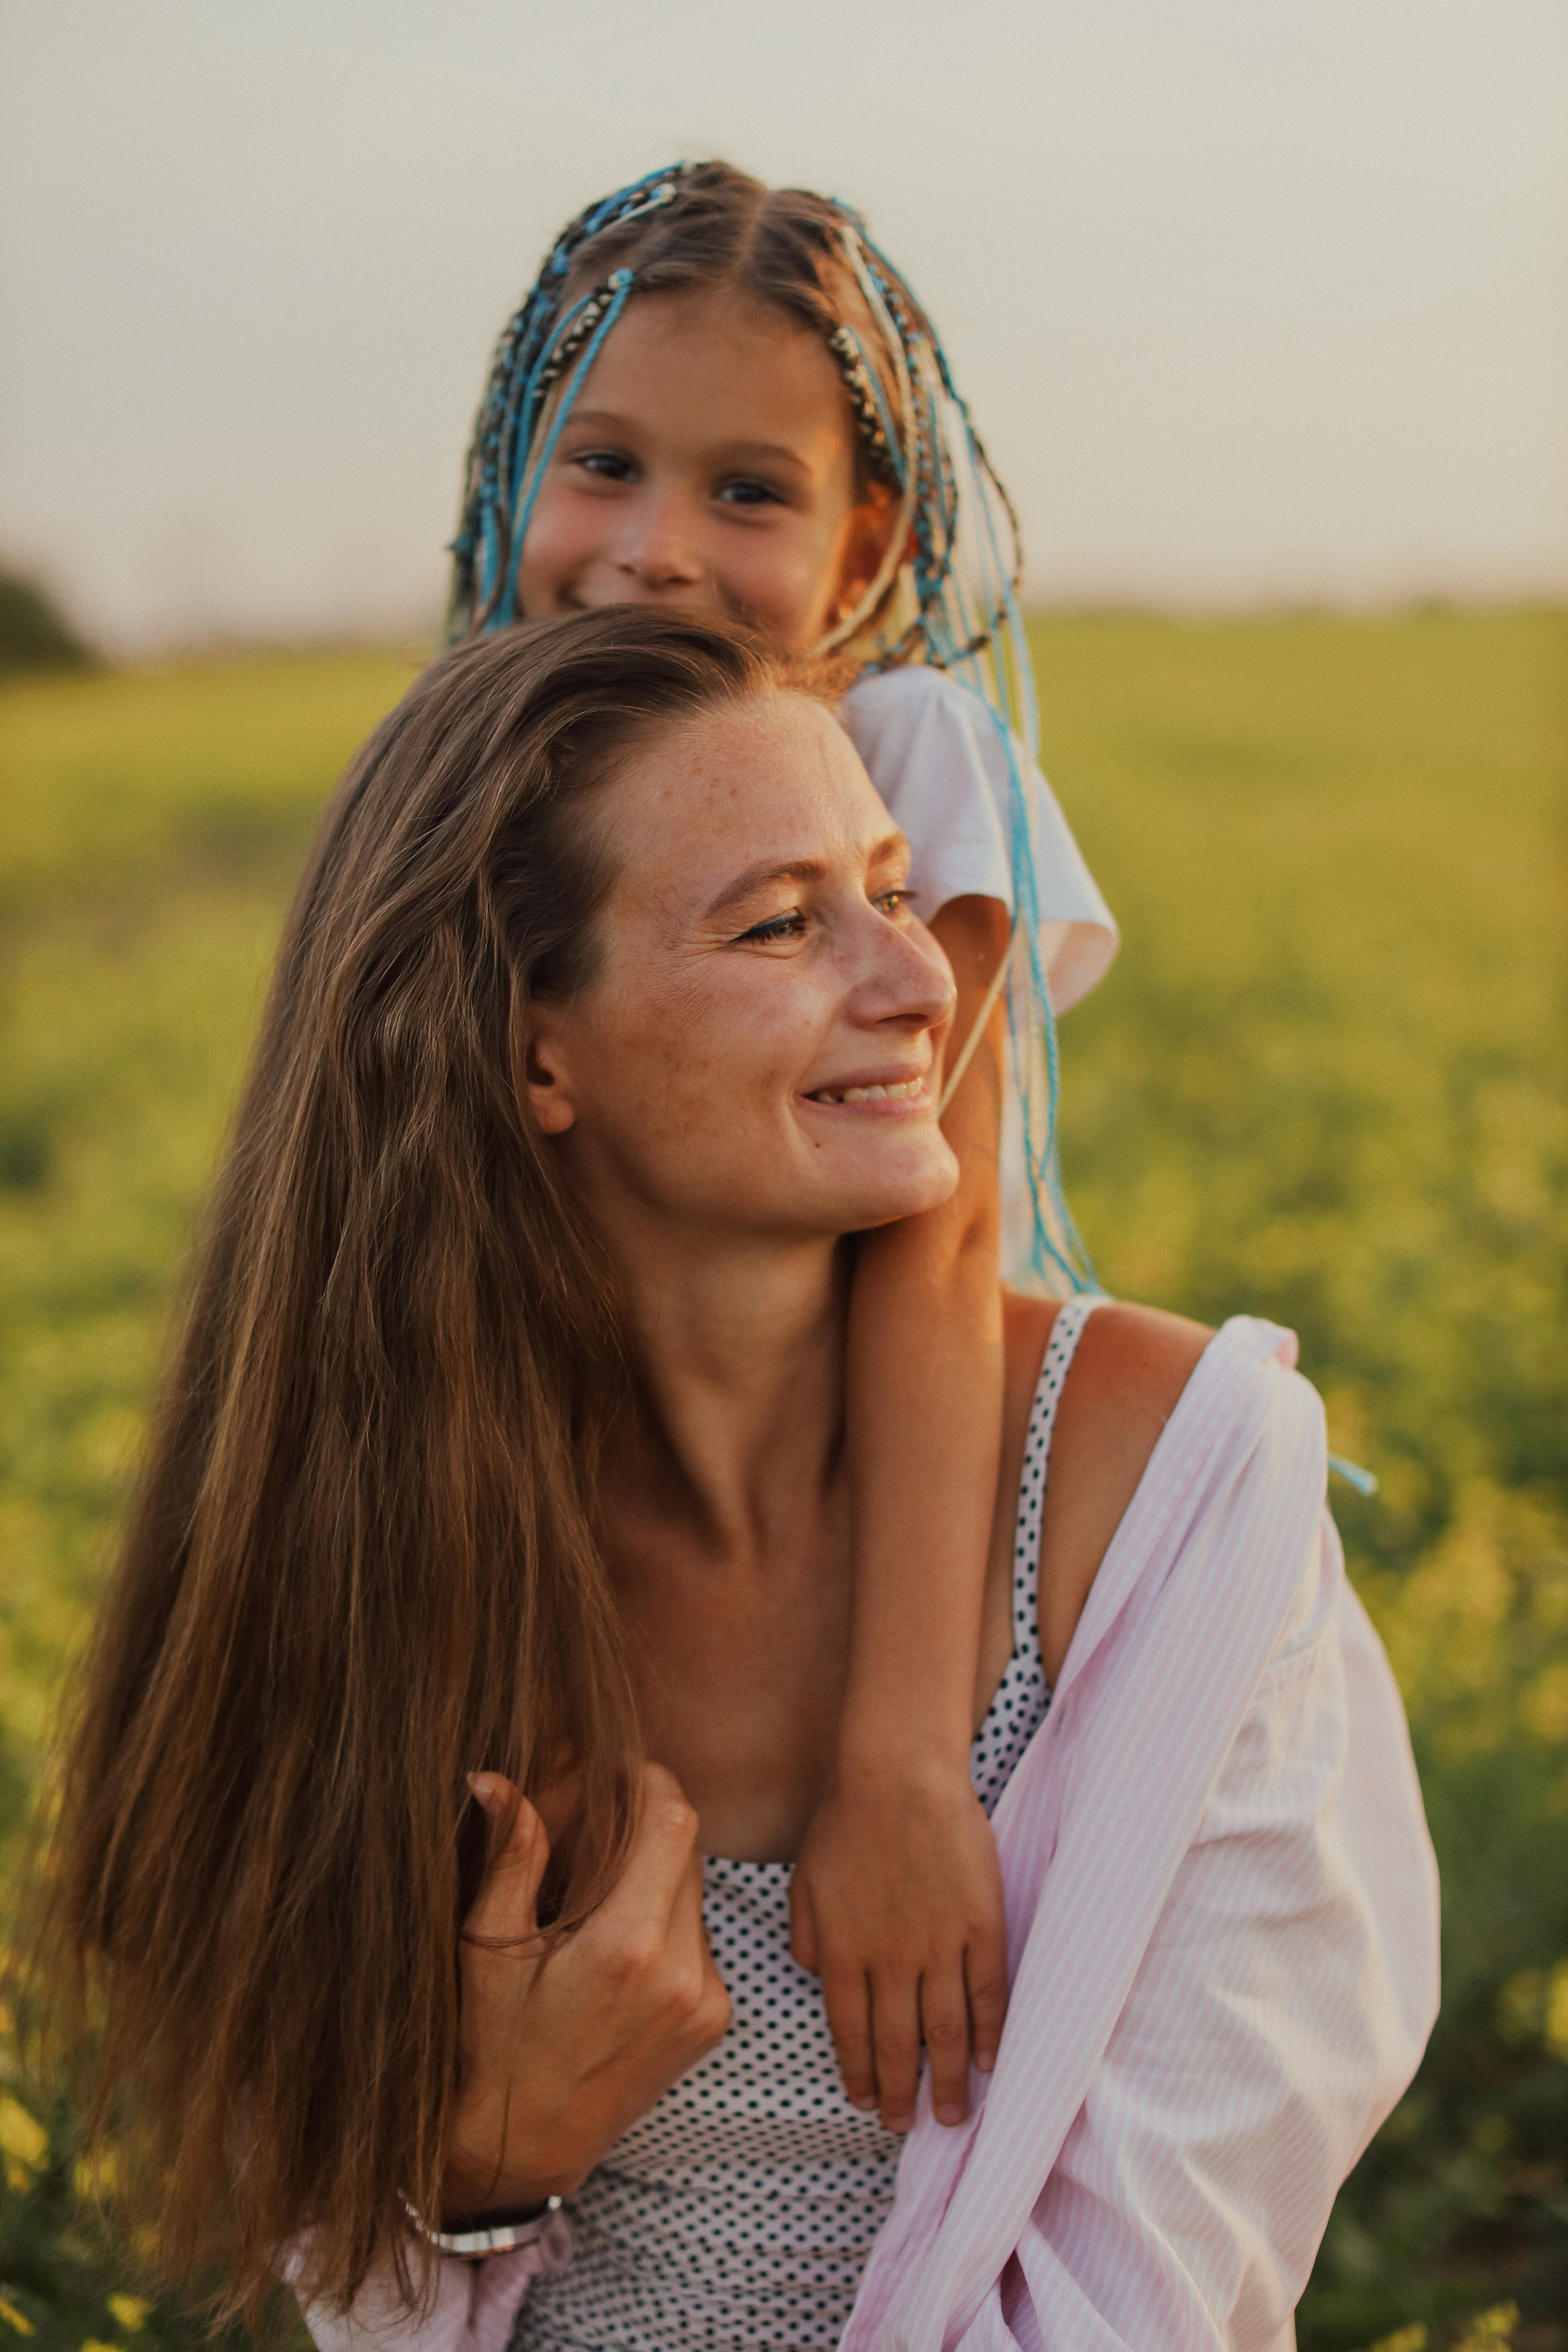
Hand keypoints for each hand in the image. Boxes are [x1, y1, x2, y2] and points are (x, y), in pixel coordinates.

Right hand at [441, 1761, 730, 2220]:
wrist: (523, 2149)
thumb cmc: (490, 2046)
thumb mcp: (486, 1949)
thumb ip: (508, 1856)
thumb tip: (495, 1778)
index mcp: (627, 1947)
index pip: (673, 1820)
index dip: (647, 1779)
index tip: (613, 1769)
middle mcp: (684, 1973)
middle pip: (687, 1849)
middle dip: (644, 1824)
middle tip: (592, 1827)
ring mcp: (707, 2002)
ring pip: (697, 1891)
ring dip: (656, 1874)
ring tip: (595, 1898)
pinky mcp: (714, 2022)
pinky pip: (701, 1937)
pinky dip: (667, 1920)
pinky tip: (616, 1946)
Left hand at [789, 1762, 1007, 2133]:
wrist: (898, 1773)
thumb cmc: (845, 1818)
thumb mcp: (804, 1879)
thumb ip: (808, 1937)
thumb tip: (818, 1977)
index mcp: (844, 1952)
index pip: (851, 2031)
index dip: (859, 2072)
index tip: (866, 2102)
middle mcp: (892, 1961)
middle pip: (898, 2043)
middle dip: (901, 2092)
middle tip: (905, 2125)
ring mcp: (940, 1945)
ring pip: (947, 2031)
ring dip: (949, 2080)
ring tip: (951, 2115)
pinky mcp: (981, 1925)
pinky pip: (988, 1993)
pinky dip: (990, 2033)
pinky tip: (990, 2062)